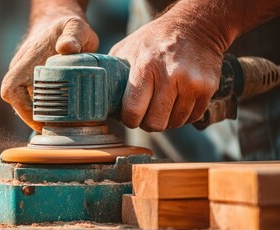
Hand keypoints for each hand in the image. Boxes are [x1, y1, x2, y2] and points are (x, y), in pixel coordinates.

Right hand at [1, 16, 98, 131]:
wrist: (57, 26)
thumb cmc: (67, 28)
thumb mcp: (75, 27)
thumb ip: (73, 35)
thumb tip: (67, 48)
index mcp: (27, 61)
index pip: (12, 89)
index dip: (23, 109)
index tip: (41, 120)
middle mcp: (21, 71)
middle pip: (16, 103)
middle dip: (32, 119)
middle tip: (56, 129)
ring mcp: (25, 78)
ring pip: (24, 104)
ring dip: (38, 117)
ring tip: (60, 126)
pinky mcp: (32, 83)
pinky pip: (32, 101)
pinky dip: (44, 111)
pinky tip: (60, 118)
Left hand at [109, 14, 223, 131]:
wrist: (194, 26)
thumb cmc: (154, 40)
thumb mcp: (127, 49)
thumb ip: (114, 75)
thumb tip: (101, 99)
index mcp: (145, 67)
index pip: (134, 112)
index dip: (129, 119)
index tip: (129, 116)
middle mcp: (170, 76)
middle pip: (155, 123)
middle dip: (147, 123)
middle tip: (145, 114)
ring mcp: (191, 83)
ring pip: (174, 123)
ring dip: (166, 119)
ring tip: (161, 104)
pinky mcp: (207, 88)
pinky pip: (192, 117)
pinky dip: (182, 115)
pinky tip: (176, 101)